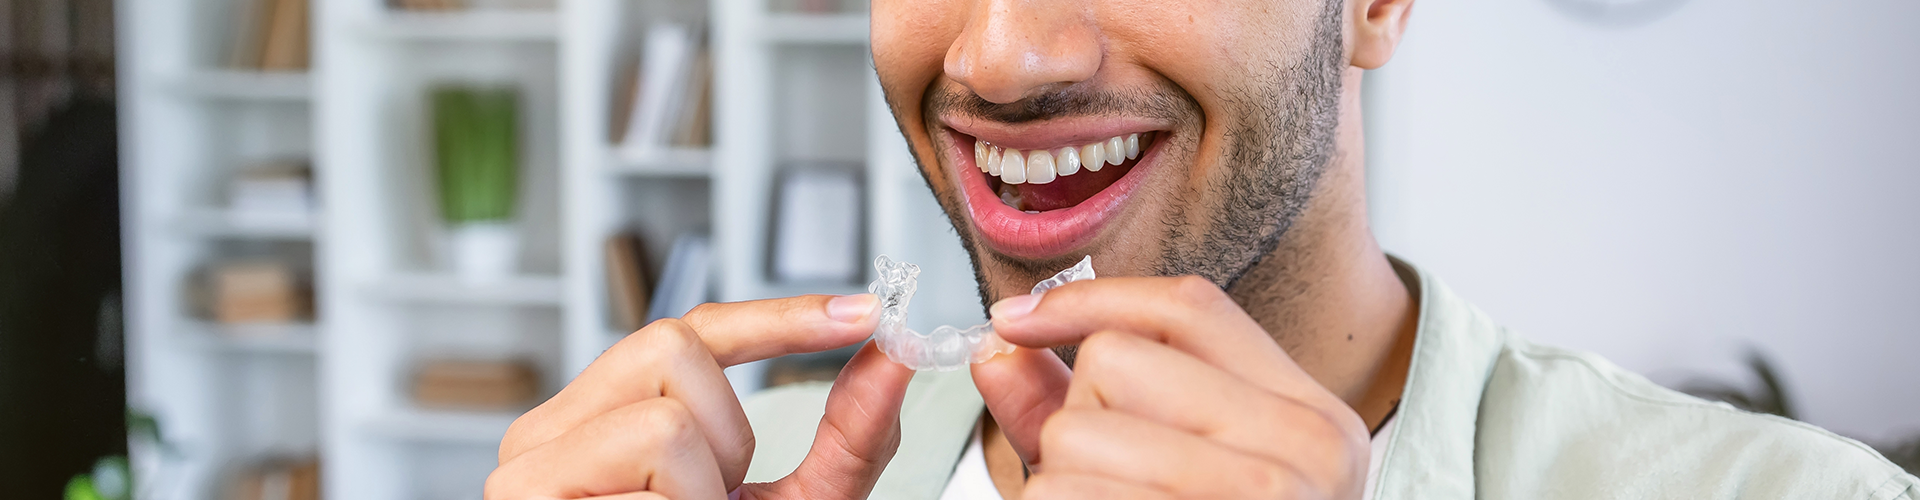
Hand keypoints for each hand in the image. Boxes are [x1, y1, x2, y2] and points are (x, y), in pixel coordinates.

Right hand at [485, 294, 915, 499]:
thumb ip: (847, 441)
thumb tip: (894, 358)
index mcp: (604, 422)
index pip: (689, 332)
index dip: (779, 315)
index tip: (865, 313)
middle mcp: (552, 434)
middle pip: (671, 346)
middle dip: (731, 428)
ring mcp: (526, 472)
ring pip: (664, 417)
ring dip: (707, 489)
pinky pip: (650, 465)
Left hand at [972, 276, 1371, 498]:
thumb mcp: (1175, 472)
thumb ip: (1080, 409)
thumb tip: (1000, 348)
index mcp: (1315, 420)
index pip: (1190, 308)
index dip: (1088, 300)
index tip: (1014, 319)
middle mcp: (1305, 455)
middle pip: (1114, 365)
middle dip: (1078, 421)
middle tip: (1120, 486)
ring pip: (1073, 438)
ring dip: (1058, 485)